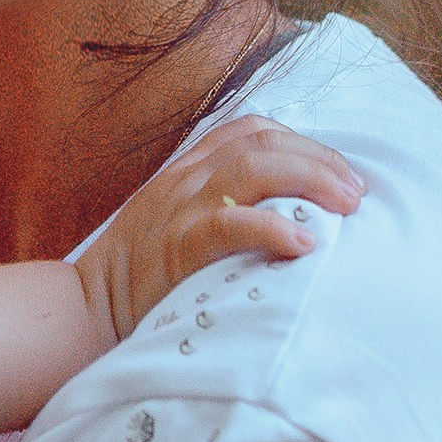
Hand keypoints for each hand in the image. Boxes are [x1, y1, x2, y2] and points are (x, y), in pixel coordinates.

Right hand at [77, 114, 362, 347]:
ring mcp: (181, 209)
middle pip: (264, 141)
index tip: (340, 174)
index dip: (304, 144)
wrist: (84, 311)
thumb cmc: (139, 279)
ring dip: (311, 180)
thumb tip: (286, 215)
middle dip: (321, 161)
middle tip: (357, 194)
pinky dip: (272, 228)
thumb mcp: (174, 224)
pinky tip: (305, 243)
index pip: (252, 130)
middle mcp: (187, 180)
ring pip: (254, 167)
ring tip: (347, 208)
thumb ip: (218, 208)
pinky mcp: (178, 246)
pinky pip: (230, 223)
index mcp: (187, 171)